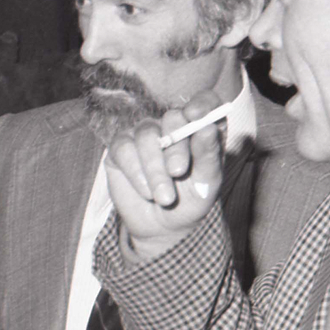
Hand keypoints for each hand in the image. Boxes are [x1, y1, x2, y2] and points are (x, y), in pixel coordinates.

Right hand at [103, 93, 225, 262]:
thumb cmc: (192, 200)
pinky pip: (124, 148)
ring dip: (155, 168)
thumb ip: (209, 155)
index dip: (202, 104)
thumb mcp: (207, 183)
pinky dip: (136, 172)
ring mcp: (145, 135)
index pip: (204, 102)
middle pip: (173, 118)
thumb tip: (207, 127)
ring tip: (165, 198)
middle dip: (176, 147)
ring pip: (146, 135)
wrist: (165, 227)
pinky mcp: (121, 148)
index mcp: (200, 129)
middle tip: (179, 172)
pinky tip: (146, 192)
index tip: (197, 117)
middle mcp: (173, 127)